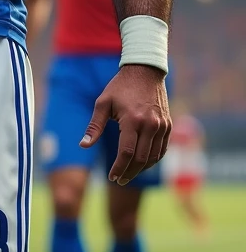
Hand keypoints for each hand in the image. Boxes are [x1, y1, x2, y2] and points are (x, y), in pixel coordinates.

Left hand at [80, 64, 171, 184]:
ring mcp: (162, 125)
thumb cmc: (120, 87)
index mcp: (132, 119)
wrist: (145, 71)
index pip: (126, 152)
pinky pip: (162, 149)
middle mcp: (150, 124)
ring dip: (141, 169)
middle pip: (141, 158)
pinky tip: (142, 164)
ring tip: (128, 174)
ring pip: (153, 157)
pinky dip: (152, 160)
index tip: (111, 177)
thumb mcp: (102, 103)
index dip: (119, 167)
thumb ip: (94, 126)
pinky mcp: (168, 125)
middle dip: (129, 172)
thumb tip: (83, 146)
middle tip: (119, 180)